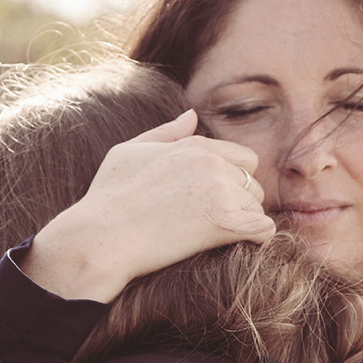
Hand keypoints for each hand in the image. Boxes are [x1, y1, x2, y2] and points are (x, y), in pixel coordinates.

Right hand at [19, 109, 275, 302]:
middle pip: (253, 182)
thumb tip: (192, 116)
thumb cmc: (106, 198)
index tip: (210, 202)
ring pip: (256, 207)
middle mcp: (212, 162)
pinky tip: (236, 246)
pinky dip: (255, 239)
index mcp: (193, 146)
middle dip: (239, 200)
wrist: (100, 238)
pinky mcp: (225, 221)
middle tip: (212, 221)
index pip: (243, 158)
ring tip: (212, 236)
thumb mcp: (128, 152)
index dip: (231, 181)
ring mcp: (220, 190)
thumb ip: (165, 133)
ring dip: (242, 222)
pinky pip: (263, 229)